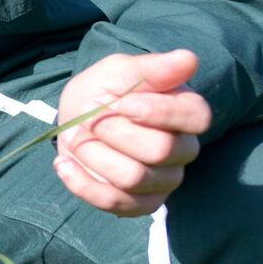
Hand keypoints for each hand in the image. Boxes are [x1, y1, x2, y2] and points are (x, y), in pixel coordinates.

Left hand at [53, 48, 210, 217]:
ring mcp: (164, 180)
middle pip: (160, 150)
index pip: (197, 116)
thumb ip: (152, 68)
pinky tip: (65, 163)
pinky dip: (83, 184)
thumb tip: (188, 59)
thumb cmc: (105, 89)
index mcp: (186, 111)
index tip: (123, 103)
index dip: (158, 111)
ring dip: (94, 155)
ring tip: (77, 137)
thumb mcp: (120, 70)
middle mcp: (183, 149)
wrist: (78, 116)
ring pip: (134, 178)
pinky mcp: (140, 203)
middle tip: (91, 119)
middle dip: (114, 132)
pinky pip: (116, 204)